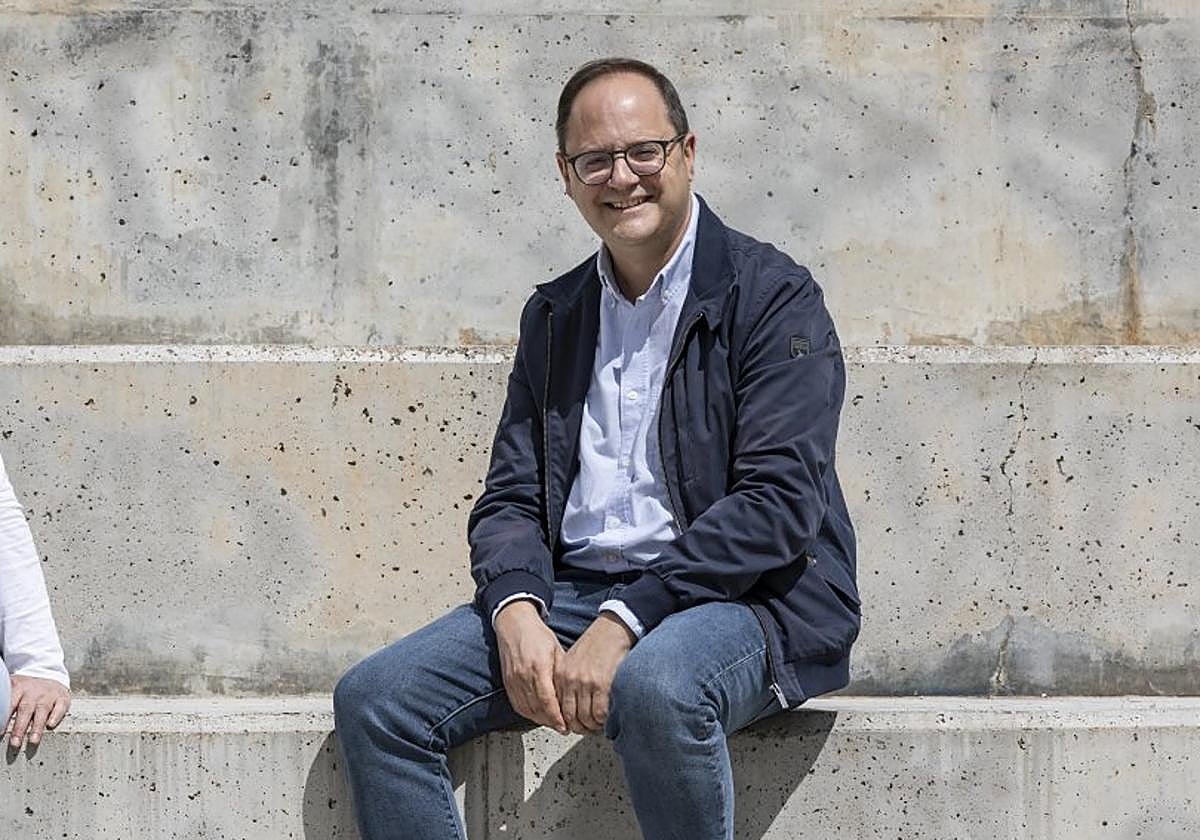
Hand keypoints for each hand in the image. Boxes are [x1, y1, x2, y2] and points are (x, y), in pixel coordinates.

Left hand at [6, 675, 70, 749]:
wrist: (51, 679)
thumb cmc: (28, 692)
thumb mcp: (14, 691)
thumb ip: (6, 703)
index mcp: (18, 688)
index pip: (9, 704)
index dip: (5, 719)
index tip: (1, 733)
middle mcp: (33, 692)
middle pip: (25, 709)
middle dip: (20, 727)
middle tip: (15, 743)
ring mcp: (49, 694)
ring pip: (42, 710)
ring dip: (37, 727)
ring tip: (33, 741)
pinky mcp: (62, 698)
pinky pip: (60, 707)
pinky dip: (56, 716)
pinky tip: (51, 725)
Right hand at [494, 600, 567, 733]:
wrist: (514, 624)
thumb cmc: (537, 635)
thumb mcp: (556, 650)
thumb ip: (562, 673)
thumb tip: (572, 692)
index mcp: (539, 667)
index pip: (548, 700)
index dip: (556, 717)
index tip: (565, 727)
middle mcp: (524, 675)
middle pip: (537, 708)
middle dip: (550, 722)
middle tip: (563, 728)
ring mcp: (513, 679)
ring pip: (526, 709)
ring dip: (540, 720)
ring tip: (552, 723)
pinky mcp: (507, 682)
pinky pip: (517, 704)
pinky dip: (528, 713)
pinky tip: (538, 715)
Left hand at [554, 613, 634, 733]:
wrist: (613, 628)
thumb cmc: (596, 643)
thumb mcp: (573, 659)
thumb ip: (569, 679)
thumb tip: (570, 703)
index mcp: (561, 674)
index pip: (559, 708)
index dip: (568, 721)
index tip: (576, 725)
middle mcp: (570, 680)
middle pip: (570, 717)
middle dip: (581, 728)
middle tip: (590, 730)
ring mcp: (585, 683)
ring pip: (585, 718)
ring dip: (593, 726)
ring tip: (600, 726)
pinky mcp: (602, 684)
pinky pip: (600, 713)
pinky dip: (604, 721)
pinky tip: (608, 719)